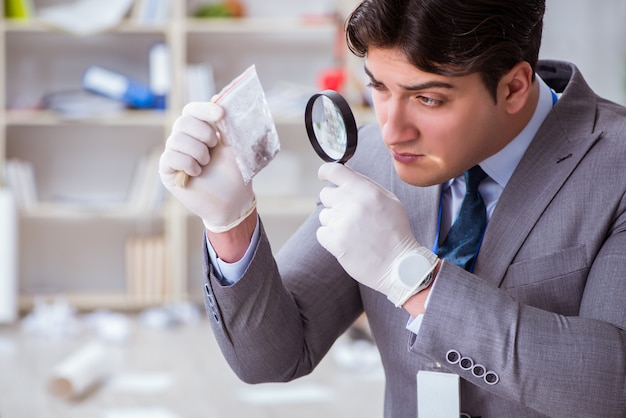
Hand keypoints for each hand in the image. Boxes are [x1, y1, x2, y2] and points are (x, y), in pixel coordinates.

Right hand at [159, 101, 254, 231]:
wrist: (233, 201)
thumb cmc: (235, 174)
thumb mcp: (235, 145)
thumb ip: (227, 124)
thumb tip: (218, 96)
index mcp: (200, 131)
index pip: (192, 110)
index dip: (204, 109)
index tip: (221, 114)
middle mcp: (184, 139)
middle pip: (183, 122)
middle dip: (204, 133)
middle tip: (214, 148)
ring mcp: (174, 154)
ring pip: (177, 139)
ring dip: (198, 152)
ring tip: (206, 164)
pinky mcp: (167, 171)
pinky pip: (170, 156)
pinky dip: (187, 163)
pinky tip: (196, 173)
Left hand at [316, 163, 437, 305]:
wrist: (398, 266)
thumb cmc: (395, 232)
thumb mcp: (389, 201)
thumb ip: (366, 185)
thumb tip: (345, 174)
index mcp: (366, 190)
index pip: (335, 171)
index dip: (325, 172)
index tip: (323, 176)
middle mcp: (352, 203)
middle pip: (326, 194)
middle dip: (335, 202)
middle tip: (350, 215)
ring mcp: (341, 222)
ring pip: (324, 215)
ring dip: (334, 222)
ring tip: (354, 232)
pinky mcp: (334, 241)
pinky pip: (321, 232)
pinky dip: (331, 237)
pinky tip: (348, 242)